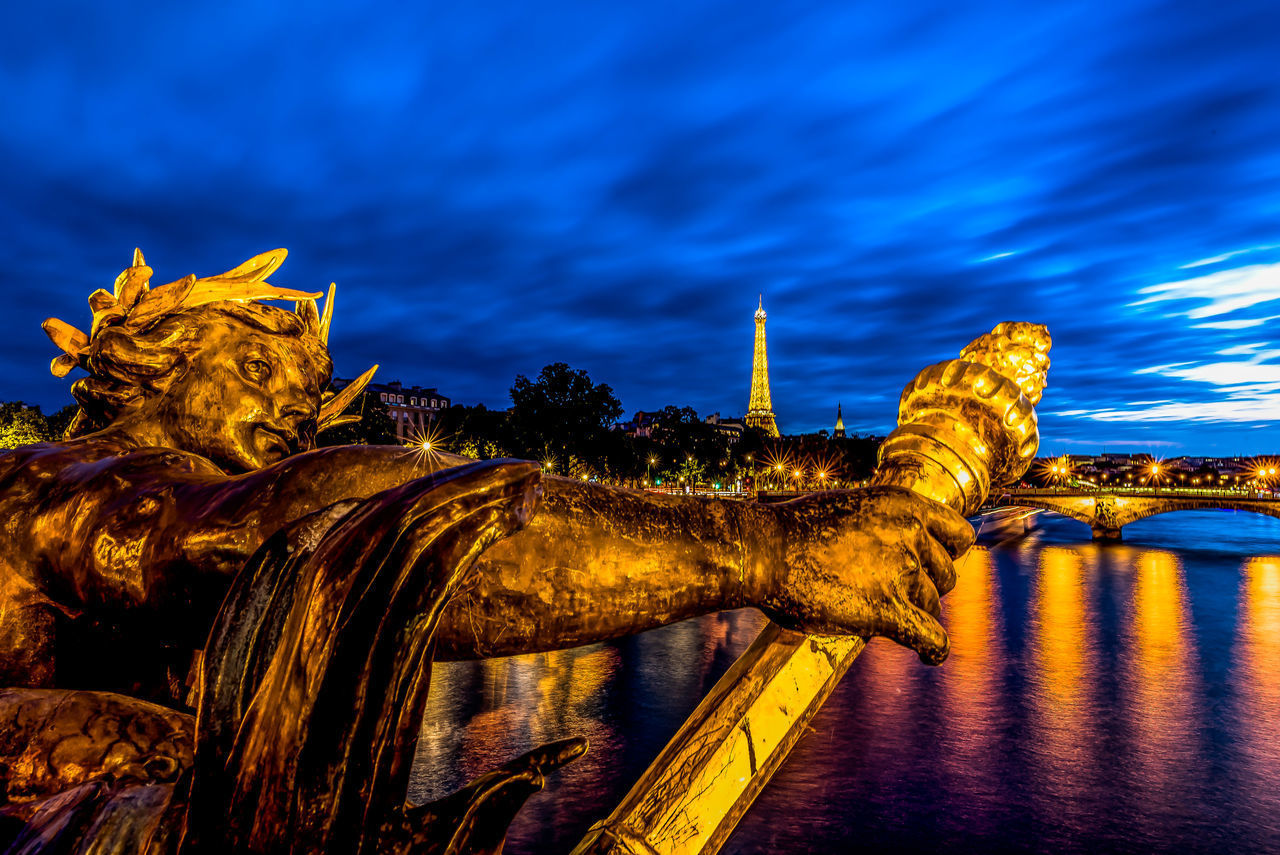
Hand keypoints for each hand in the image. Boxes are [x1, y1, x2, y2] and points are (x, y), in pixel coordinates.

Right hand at [747, 486, 974, 664]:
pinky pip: (931, 637)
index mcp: (902, 504)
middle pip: (945, 575)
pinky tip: (929, 656)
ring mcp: (900, 572)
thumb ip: (879, 526)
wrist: (764, 550)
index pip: (958, 534)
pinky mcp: (886, 611)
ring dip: (915, 615)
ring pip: (931, 606)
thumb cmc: (793, 530)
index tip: (934, 566)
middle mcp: (910, 534)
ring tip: (890, 620)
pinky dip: (934, 650)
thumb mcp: (847, 508)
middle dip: (926, 587)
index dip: (948, 554)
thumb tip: (892, 549)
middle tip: (899, 595)